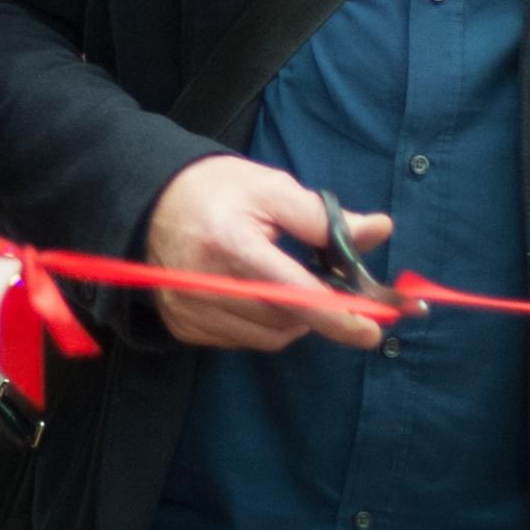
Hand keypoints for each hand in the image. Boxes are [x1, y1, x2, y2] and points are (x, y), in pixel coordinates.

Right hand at [140, 156, 390, 352]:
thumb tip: (380, 229)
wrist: (149, 202)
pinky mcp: (183, 326)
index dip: (337, 316)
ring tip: (290, 286)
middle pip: (286, 320)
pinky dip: (263, 325)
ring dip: (293, 320)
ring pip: (267, 337)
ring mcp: (191, 312)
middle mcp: (207, 286)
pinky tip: (259, 295)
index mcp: (232, 245)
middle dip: (320, 310)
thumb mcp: (270, 189)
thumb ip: (324, 218)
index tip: (372, 330)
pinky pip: (242, 340)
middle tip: (336, 290)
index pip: (293, 294)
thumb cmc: (215, 190)